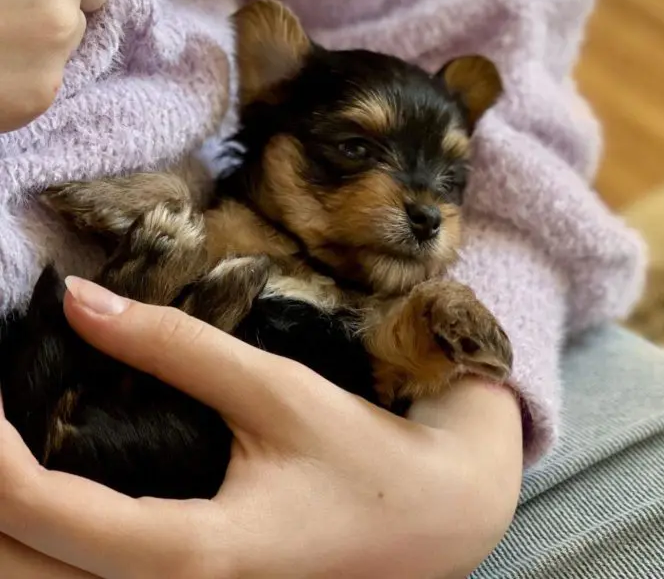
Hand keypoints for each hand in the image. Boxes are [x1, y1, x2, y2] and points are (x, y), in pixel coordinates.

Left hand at [0, 278, 521, 578]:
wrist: (433, 524)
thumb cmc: (362, 455)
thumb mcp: (275, 390)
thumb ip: (175, 347)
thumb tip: (80, 301)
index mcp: (194, 558)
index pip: (48, 512)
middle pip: (21, 573)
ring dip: (9, 527)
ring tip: (12, 446)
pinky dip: (46, 543)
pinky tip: (48, 490)